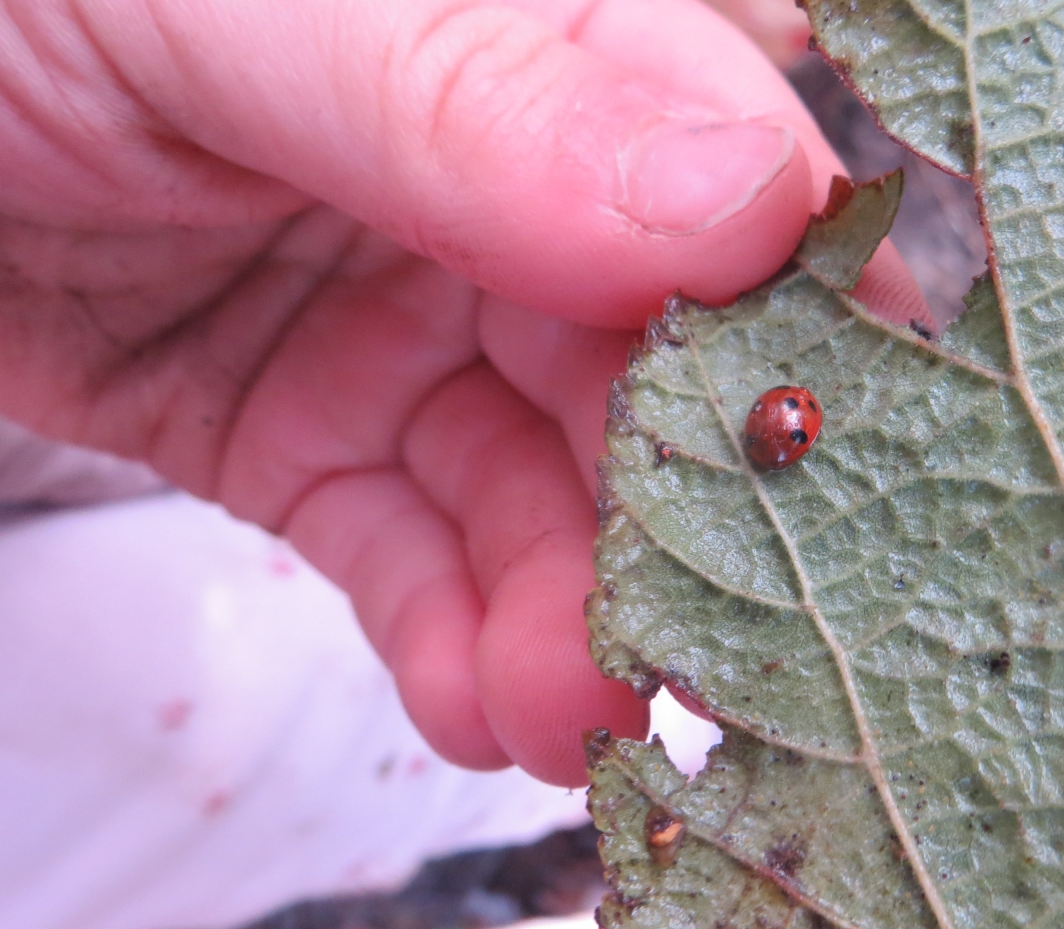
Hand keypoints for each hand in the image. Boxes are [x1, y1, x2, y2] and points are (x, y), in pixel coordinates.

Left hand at [0, 0, 924, 785]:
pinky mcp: (308, 430)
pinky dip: (449, 638)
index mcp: (536, 45)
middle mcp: (501, 188)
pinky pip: (406, 549)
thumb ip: (483, 97)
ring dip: (565, 621)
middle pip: (646, 383)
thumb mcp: (229, 7)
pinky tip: (474, 708)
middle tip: (684, 664)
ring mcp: (404, 317)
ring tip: (563, 722)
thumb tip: (752, 202)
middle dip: (675, 531)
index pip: (733, 195)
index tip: (834, 479)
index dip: (796, 340)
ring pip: (535, 493)